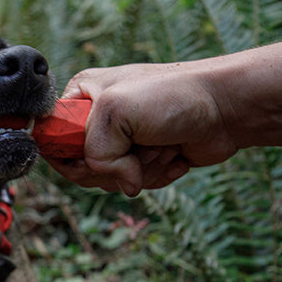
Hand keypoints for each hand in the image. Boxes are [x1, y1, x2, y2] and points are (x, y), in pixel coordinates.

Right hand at [50, 62, 238, 194]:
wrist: (228, 107)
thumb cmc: (175, 95)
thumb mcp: (116, 111)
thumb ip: (95, 152)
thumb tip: (122, 185)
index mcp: (82, 97)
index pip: (53, 140)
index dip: (72, 156)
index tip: (95, 154)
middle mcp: (99, 119)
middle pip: (81, 169)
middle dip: (116, 165)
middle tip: (140, 145)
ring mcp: (123, 141)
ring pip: (110, 181)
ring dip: (142, 170)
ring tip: (162, 143)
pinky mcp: (145, 160)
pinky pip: (135, 186)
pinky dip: (158, 176)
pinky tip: (175, 154)